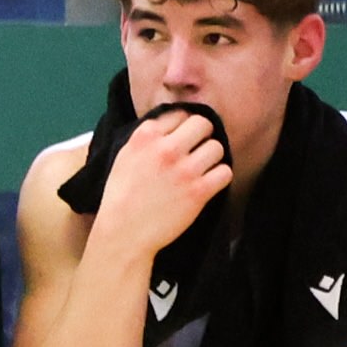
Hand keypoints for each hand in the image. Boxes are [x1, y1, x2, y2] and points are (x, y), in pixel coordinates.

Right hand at [89, 105, 233, 255]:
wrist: (124, 233)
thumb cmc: (121, 196)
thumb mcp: (125, 157)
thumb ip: (147, 139)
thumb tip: (172, 124)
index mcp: (145, 137)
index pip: (179, 114)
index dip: (183, 126)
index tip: (181, 139)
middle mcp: (165, 148)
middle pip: (203, 124)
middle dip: (203, 136)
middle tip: (196, 151)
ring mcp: (184, 170)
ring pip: (217, 147)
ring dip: (212, 158)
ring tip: (201, 170)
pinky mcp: (199, 191)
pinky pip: (225, 172)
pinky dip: (220, 177)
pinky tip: (208, 183)